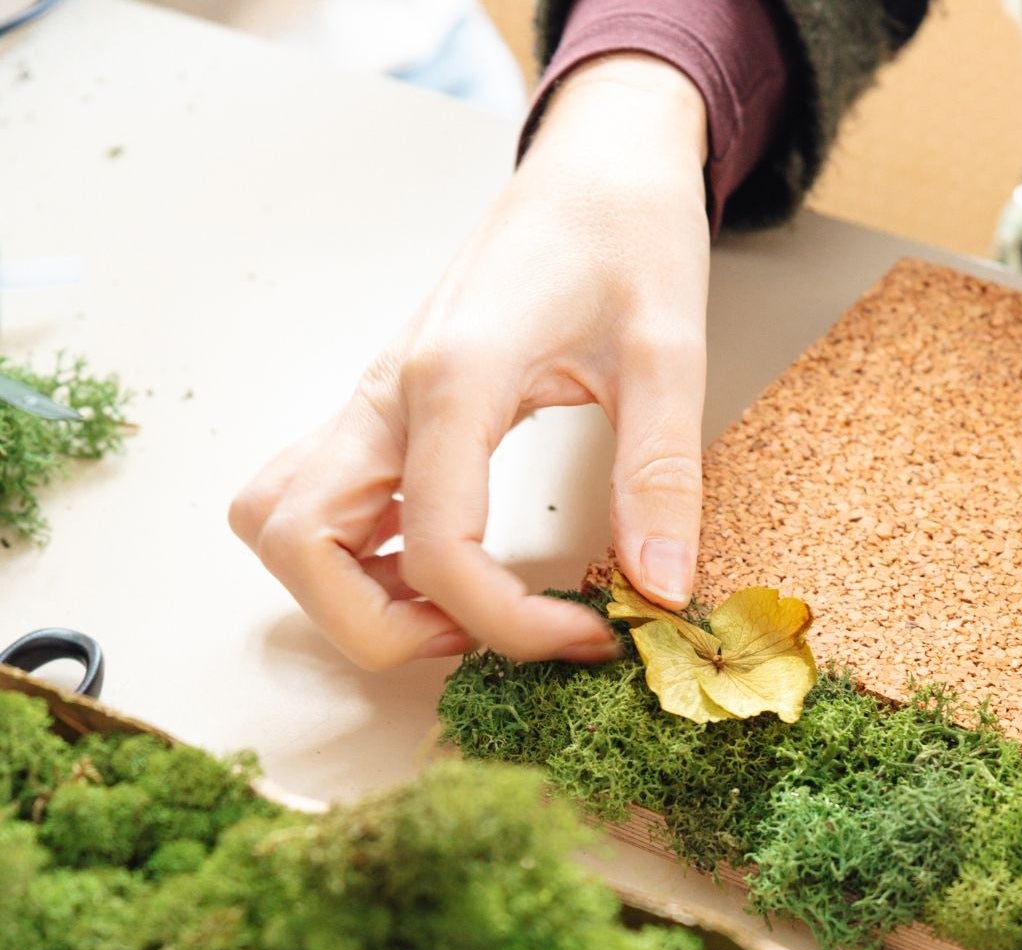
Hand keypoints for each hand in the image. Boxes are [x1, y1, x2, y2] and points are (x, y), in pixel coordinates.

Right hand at [230, 53, 710, 668]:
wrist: (596, 168)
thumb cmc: (626, 237)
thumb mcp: (669, 353)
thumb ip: (659, 474)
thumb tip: (658, 590)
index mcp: (454, 380)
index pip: (437, 551)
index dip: (507, 627)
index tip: (587, 636)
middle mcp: (388, 392)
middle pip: (299, 545)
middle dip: (385, 628)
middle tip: (488, 632)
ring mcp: (372, 400)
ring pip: (281, 524)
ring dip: (349, 595)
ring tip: (459, 609)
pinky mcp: (379, 408)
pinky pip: (313, 499)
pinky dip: (352, 557)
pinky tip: (437, 567)